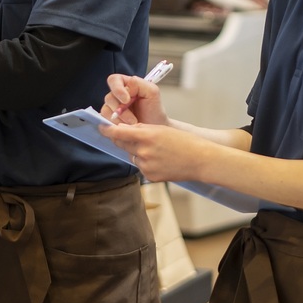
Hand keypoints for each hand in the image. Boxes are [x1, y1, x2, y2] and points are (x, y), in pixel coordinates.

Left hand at [99, 121, 213, 182]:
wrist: (200, 160)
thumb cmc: (184, 142)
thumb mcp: (162, 130)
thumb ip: (142, 130)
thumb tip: (126, 130)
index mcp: (146, 137)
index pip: (119, 133)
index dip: (108, 130)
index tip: (101, 126)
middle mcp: (143, 152)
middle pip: (123, 145)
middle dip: (125, 140)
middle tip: (137, 138)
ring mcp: (146, 166)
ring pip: (132, 156)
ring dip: (138, 152)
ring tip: (158, 151)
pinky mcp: (150, 176)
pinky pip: (141, 167)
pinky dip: (146, 163)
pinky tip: (160, 160)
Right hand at [100, 73, 169, 125]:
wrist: (154, 129)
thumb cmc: (154, 111)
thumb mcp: (152, 92)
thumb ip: (138, 83)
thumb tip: (125, 88)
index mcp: (126, 85)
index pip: (114, 80)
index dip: (117, 89)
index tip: (126, 100)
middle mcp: (117, 95)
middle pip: (109, 97)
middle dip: (120, 110)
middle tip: (133, 119)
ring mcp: (112, 108)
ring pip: (106, 110)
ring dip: (119, 119)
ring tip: (132, 124)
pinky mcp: (109, 120)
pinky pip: (106, 121)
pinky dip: (115, 126)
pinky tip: (126, 128)